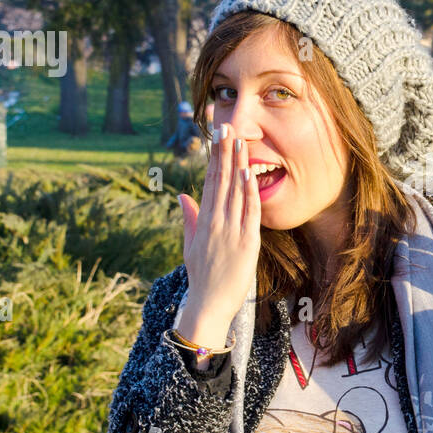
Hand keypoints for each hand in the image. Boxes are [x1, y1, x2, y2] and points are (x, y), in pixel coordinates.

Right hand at [175, 122, 261, 348]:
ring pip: (234, 192)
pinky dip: (249, 193)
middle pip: (220, 181)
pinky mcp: (246, 243)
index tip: (215, 139)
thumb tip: (183, 195)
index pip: (209, 182)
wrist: (209, 304)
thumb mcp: (191, 245)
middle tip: (225, 128)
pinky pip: (248, 213)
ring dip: (237, 165)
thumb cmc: (202, 276)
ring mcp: (230, 231)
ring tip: (239, 141)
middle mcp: (215, 222)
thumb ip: (190, 218)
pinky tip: (249, 173)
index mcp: (203, 221)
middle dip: (223, 153)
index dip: (213, 159)